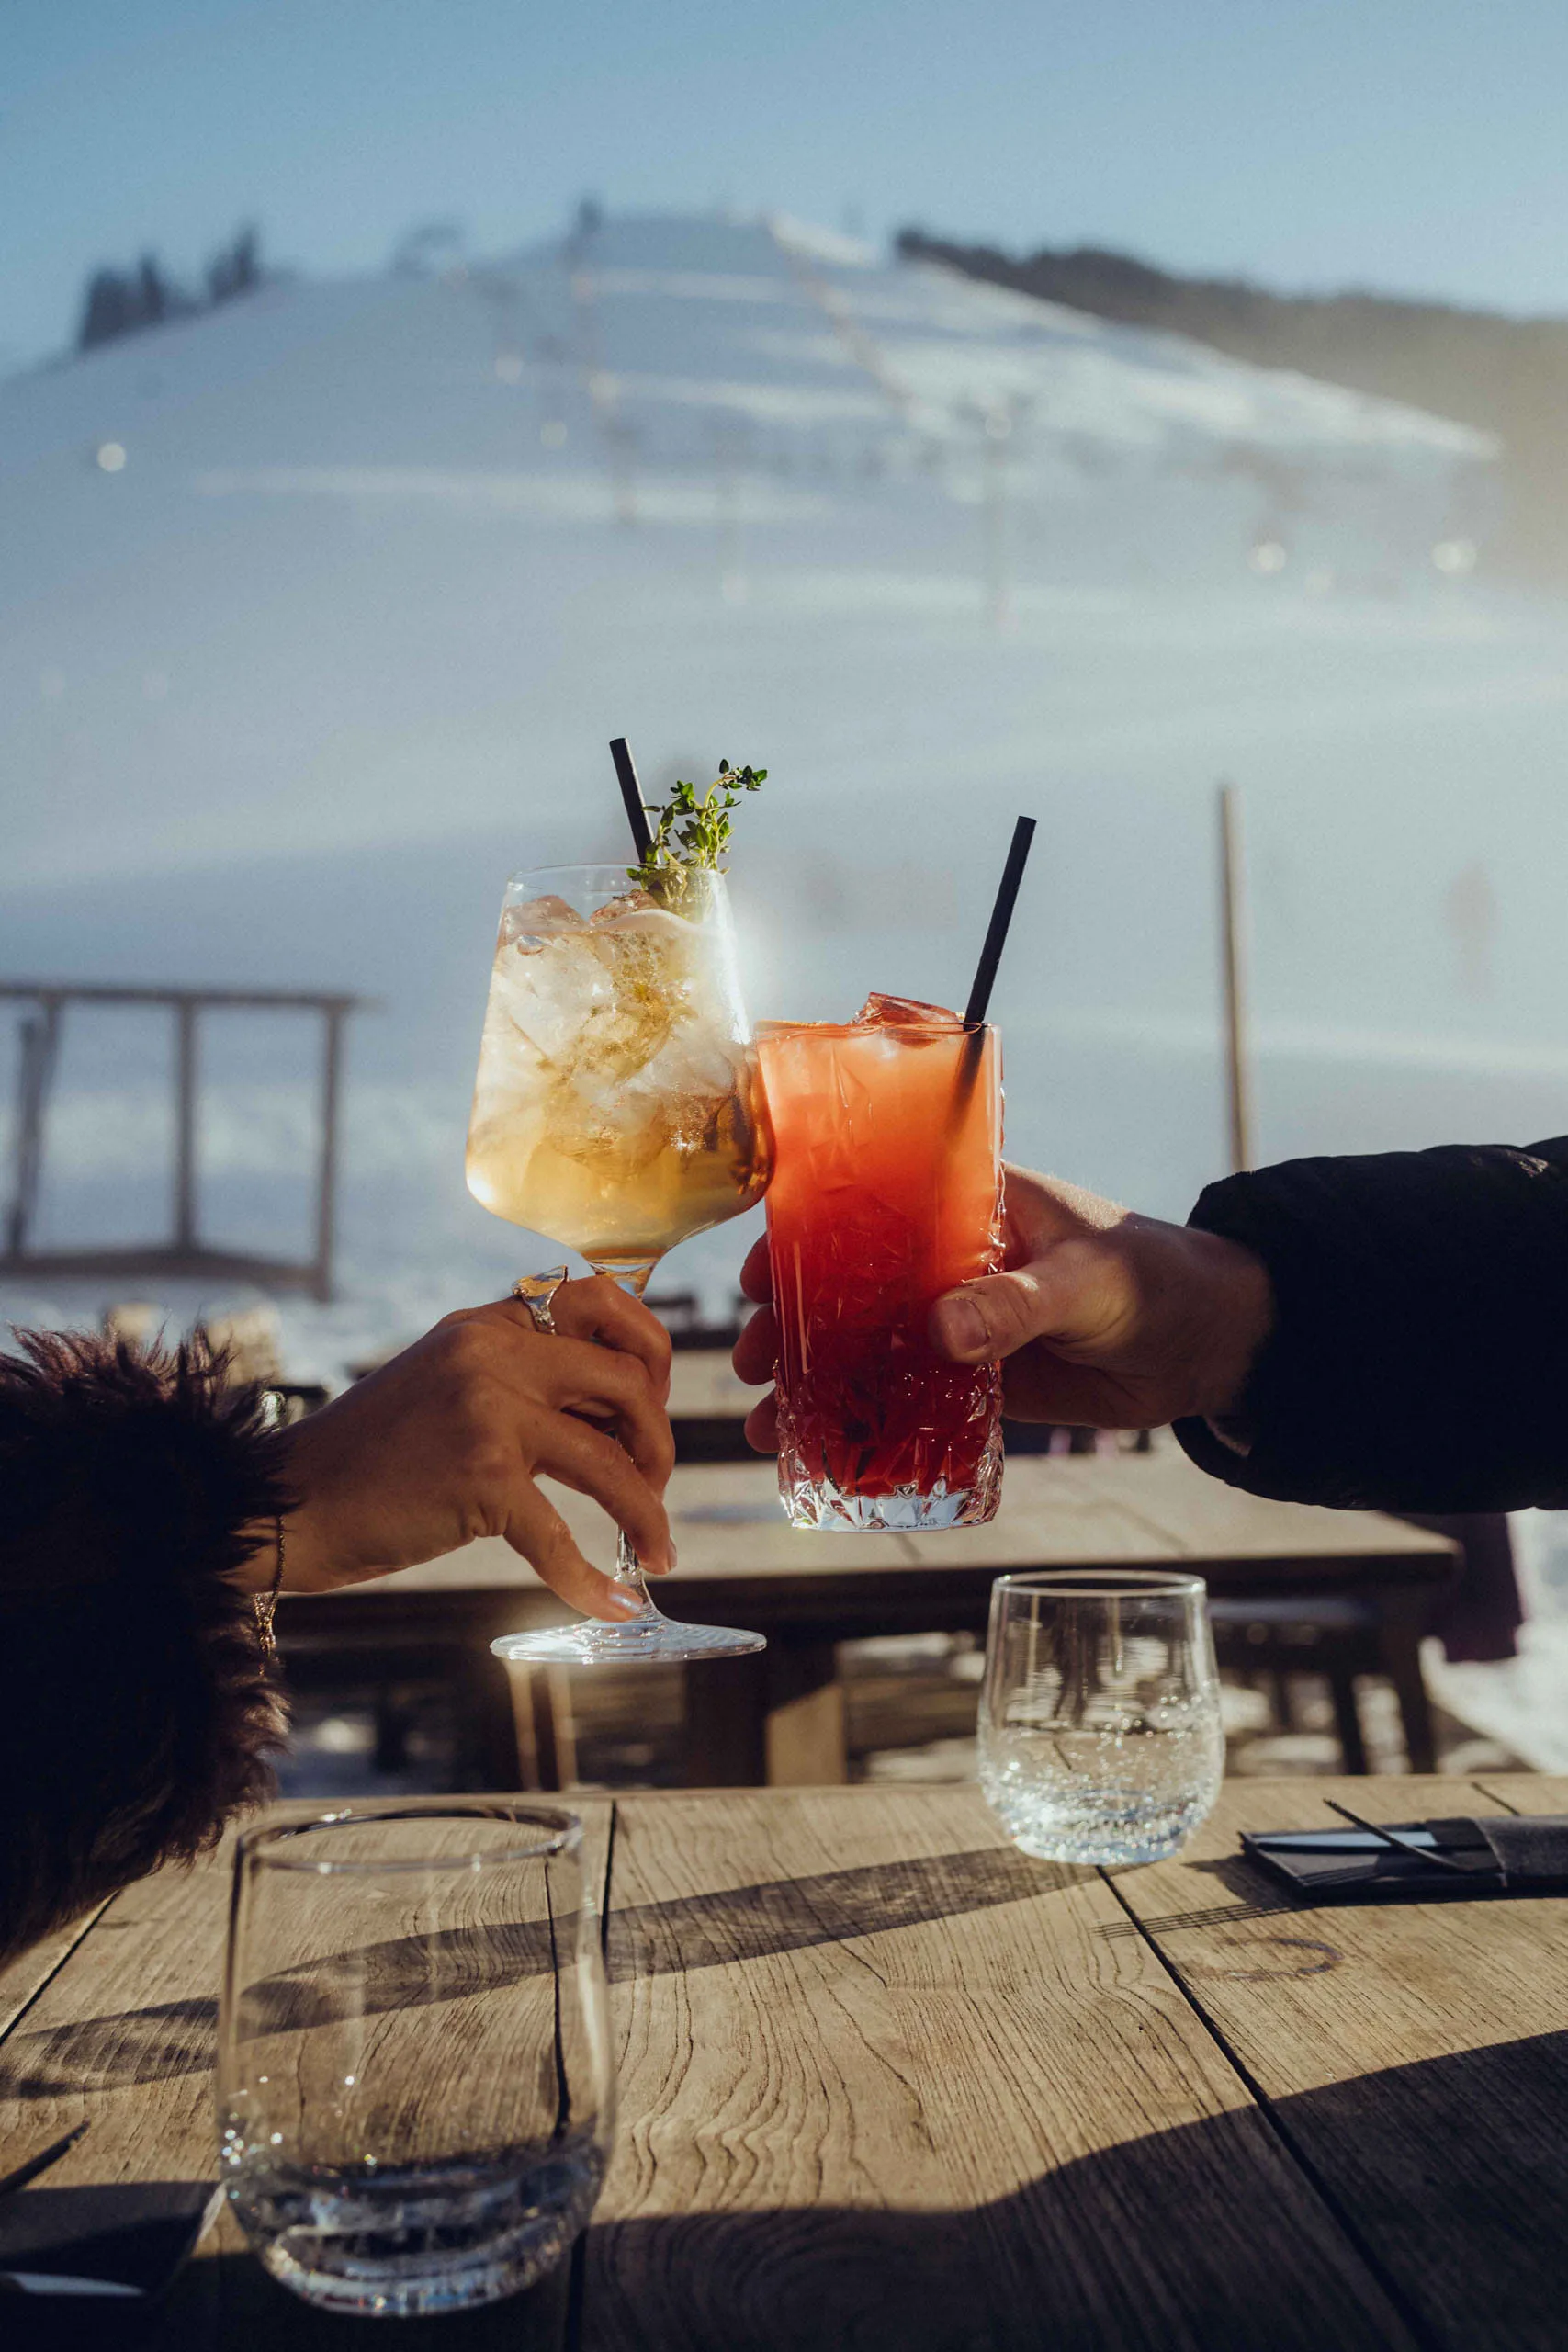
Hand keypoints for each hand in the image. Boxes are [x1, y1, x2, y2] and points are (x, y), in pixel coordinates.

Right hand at [254, 1281, 675, 1620]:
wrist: (288, 1501)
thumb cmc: (370, 1456)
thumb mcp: (447, 1384)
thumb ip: (518, 1378)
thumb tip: (609, 1408)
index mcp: (488, 1323)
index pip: (602, 1300)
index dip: (649, 1348)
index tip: (653, 1401)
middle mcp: (493, 1353)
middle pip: (626, 1380)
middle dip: (658, 1439)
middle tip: (653, 1484)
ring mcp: (488, 1413)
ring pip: (611, 1459)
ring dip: (648, 1511)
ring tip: (660, 1551)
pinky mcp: (479, 1479)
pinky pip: (561, 1536)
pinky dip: (592, 1580)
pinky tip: (613, 1604)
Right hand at [732, 1166, 1273, 1442]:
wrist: (1210, 1346)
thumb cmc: (1155, 1280)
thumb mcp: (1086, 1283)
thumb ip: (1015, 1305)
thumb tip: (939, 1331)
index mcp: (969, 1206)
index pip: (866, 1207)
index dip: (803, 1237)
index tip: (758, 1273)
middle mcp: (949, 1261)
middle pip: (847, 1288)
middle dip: (790, 1326)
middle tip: (751, 1365)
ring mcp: (958, 1323)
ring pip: (867, 1350)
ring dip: (815, 1385)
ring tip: (766, 1425)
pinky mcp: (976, 1381)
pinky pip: (905, 1403)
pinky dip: (864, 1428)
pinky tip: (820, 1458)